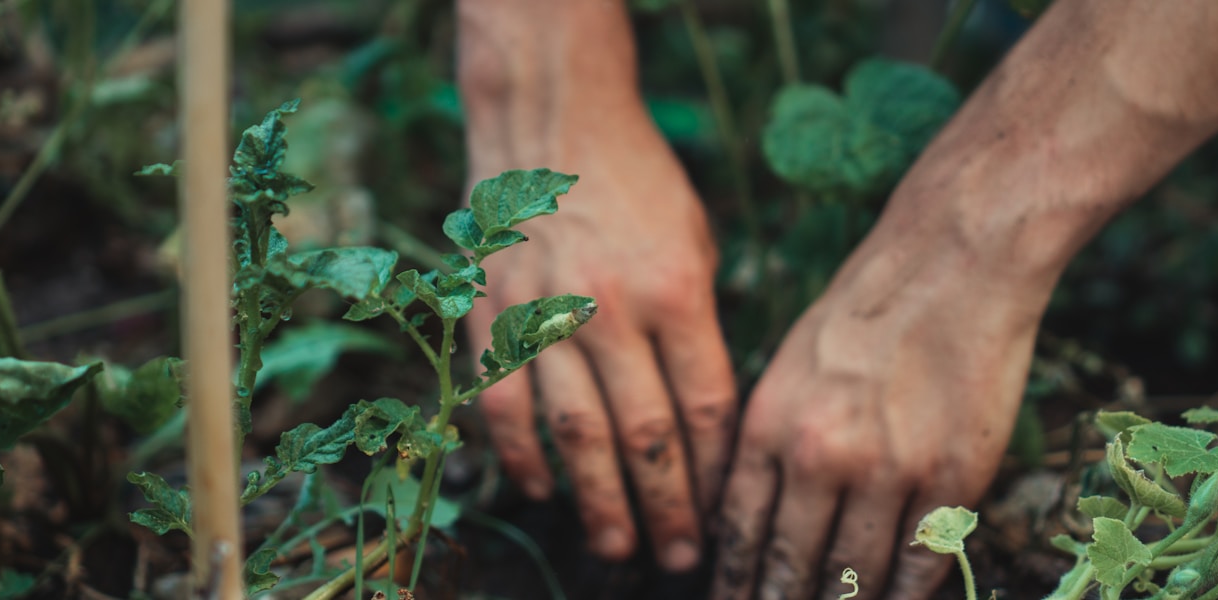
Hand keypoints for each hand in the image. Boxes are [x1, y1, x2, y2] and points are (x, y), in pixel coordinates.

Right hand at [463, 104, 736, 571]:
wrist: (551, 122)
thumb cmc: (639, 183)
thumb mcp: (696, 242)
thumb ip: (700, 326)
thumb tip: (705, 415)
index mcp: (677, 290)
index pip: (705, 407)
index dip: (716, 471)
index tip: (725, 512)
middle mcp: (611, 309)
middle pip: (646, 436)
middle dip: (668, 508)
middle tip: (679, 561)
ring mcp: (545, 314)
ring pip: (575, 434)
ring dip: (597, 502)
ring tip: (618, 547)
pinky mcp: (493, 314)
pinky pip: (505, 403)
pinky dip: (522, 455)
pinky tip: (542, 491)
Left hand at [710, 213, 1045, 598]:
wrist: (953, 259)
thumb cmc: (866, 306)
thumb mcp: (789, 365)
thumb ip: (768, 441)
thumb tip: (748, 515)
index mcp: (770, 425)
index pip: (740, 532)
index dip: (735, 581)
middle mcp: (821, 456)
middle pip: (792, 565)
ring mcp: (890, 471)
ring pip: (855, 575)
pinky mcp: (953, 477)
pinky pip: (921, 563)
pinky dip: (904, 595)